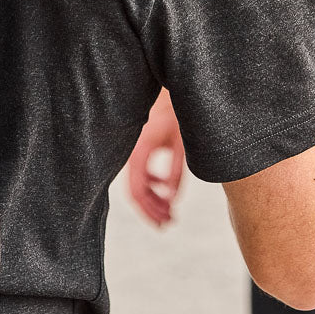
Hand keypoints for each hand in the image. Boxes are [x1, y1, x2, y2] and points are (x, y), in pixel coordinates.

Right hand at [126, 89, 185, 227]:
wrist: (173, 90)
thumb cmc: (179, 113)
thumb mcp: (182, 145)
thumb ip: (176, 173)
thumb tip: (172, 200)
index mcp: (139, 152)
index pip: (137, 191)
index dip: (150, 211)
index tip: (165, 223)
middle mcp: (133, 153)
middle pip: (136, 192)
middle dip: (152, 210)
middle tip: (169, 223)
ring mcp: (135, 151)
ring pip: (138, 185)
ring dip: (153, 200)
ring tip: (171, 212)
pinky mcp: (140, 148)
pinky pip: (142, 174)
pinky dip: (153, 185)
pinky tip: (167, 190)